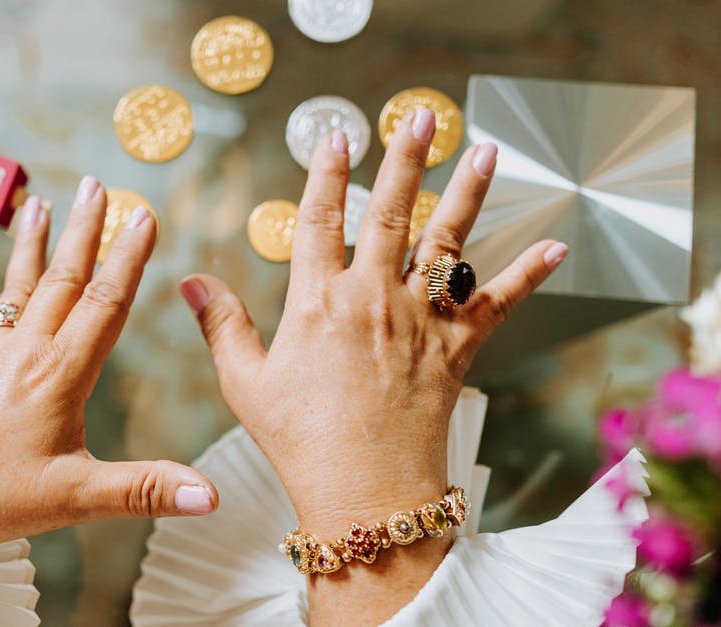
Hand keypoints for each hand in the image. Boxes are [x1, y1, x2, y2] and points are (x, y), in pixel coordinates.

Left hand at [0, 179, 217, 557]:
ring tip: (38, 202)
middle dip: (83, 230)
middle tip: (96, 184)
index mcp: (59, 375)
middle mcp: (24, 354)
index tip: (143, 215)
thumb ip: (145, 490)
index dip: (128, 258)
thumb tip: (212, 497)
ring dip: (33, 245)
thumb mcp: (75, 499)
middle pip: (62, 280)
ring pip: (18, 289)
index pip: (105, 303)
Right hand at [178, 109, 565, 603]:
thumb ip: (223, 326)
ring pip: (448, 242)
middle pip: (392, 211)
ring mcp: (420, 321)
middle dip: (407, 157)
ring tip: (485, 150)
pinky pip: (498, 303)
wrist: (366, 494)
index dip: (326, 172)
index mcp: (318, 301)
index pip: (319, 218)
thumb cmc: (301, 442)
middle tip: (421, 115)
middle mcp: (373, 298)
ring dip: (468, 192)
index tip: (336, 135)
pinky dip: (528, 273)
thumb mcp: (246, 384)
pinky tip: (554, 245)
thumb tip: (190, 282)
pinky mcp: (457, 349)